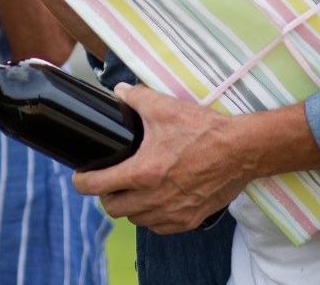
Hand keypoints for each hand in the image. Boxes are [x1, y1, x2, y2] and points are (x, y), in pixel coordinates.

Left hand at [74, 83, 247, 232]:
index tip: (79, 177)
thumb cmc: (203, 129)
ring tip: (130, 190)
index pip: (98, 186)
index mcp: (142, 172)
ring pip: (135, 220)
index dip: (81, 182)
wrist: (241, 150)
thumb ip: (134, 97)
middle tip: (108, 180)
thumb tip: (118, 93)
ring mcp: (173, 212)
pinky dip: (151, 217)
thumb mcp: (163, 106)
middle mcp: (155, 198)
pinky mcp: (190, 220)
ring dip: (128, 207)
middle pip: (113, 209)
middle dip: (105, 195)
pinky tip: (153, 201)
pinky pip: (159, 228)